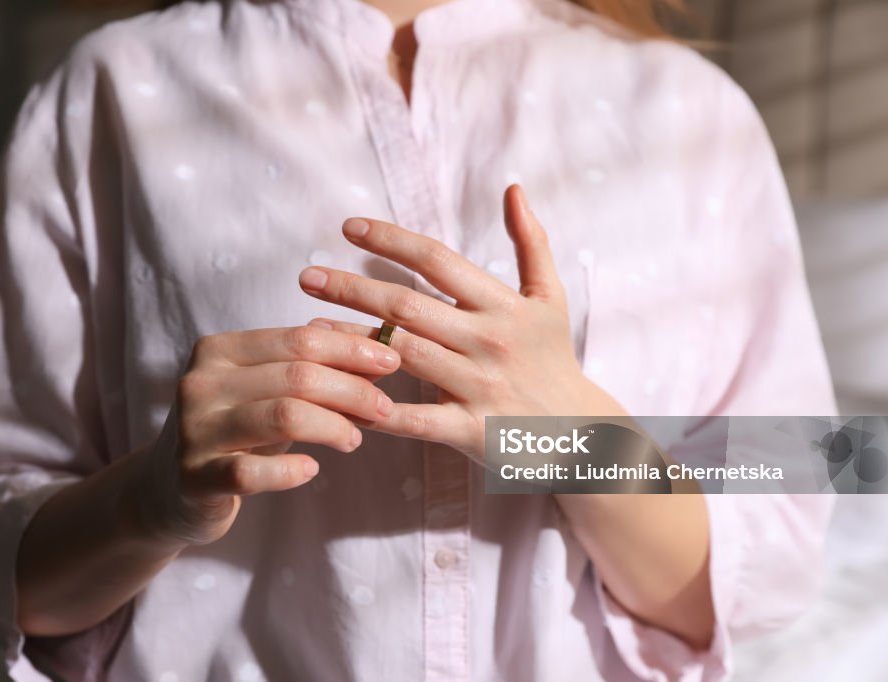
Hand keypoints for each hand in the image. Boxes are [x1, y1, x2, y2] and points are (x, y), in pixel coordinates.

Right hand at [139, 326, 400, 545]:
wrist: (165, 489)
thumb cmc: (233, 432)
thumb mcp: (264, 391)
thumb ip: (310, 369)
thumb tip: (379, 352)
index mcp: (219, 350)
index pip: (298, 339)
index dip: (351, 349)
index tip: (391, 360)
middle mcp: (201, 383)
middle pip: (297, 375)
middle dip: (352, 389)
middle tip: (383, 407)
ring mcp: (194, 431)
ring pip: (283, 416)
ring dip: (333, 426)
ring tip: (355, 439)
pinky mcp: (194, 479)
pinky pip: (252, 472)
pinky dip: (291, 470)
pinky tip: (312, 469)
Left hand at [297, 184, 626, 461]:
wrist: (580, 435)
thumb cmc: (554, 359)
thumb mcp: (550, 299)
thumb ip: (531, 243)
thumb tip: (512, 188)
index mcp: (501, 305)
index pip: (437, 260)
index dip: (390, 240)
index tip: (347, 228)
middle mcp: (488, 341)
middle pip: (408, 306)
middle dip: (353, 288)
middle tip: (307, 276)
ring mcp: (478, 386)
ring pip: (404, 356)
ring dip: (352, 340)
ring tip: (310, 327)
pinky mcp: (471, 430)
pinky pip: (416, 419)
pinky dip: (378, 408)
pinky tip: (340, 394)